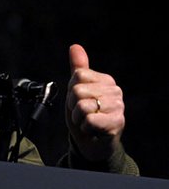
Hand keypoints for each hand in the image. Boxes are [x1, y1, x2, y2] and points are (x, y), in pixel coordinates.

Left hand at [65, 44, 124, 161]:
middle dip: (73, 106)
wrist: (93, 142)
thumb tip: (75, 47)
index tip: (78, 101)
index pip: (77, 76)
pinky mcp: (117, 122)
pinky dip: (85, 127)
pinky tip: (93, 129)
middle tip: (83, 113)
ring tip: (87, 121)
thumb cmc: (85, 114)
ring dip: (79, 118)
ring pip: (82, 106)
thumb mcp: (77, 89)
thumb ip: (78, 68)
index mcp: (105, 80)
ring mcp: (118, 106)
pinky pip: (89, 120)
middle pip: (77, 91)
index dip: (71, 91)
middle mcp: (115, 91)